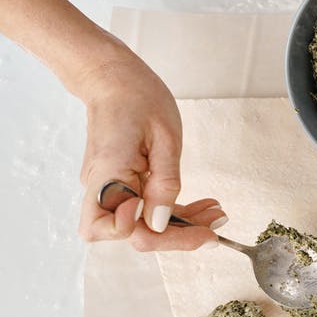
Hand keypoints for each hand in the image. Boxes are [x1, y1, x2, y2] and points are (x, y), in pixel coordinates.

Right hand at [73, 53, 225, 249]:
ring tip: (215, 216)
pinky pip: (144, 210)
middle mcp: (102, 189)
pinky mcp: (120, 187)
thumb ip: (164, 184)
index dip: (152, 233)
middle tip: (213, 229)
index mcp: (108, 175)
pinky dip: (172, 213)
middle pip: (135, 235)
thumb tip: (161, 224)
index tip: (176, 217)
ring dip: (179, 228)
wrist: (112, 79)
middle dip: (177, 237)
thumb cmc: (137, 98)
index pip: (122, 230)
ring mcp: (109, 190)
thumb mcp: (164, 138)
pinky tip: (200, 207)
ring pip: (142, 227)